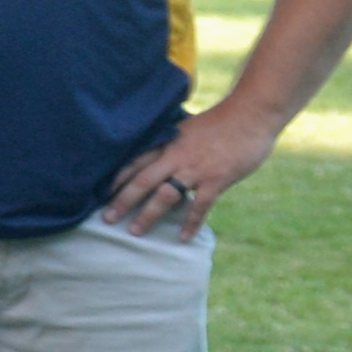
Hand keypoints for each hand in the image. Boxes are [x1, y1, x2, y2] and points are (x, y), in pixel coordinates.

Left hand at [102, 96, 280, 240]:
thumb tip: (162, 155)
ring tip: (134, 232)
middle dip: (122, 201)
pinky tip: (182, 238)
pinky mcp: (216, 178)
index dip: (117, 179)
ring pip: (165, 195)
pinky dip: (191, 223)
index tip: (101, 194)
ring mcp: (196, 168)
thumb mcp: (189, 129)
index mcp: (168, 143)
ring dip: (148, 215)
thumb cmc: (222, 121)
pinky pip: (200, 205)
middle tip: (106, 219)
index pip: (135, 162)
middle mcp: (176, 156)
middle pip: (142, 181)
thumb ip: (174, 144)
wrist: (251, 114)